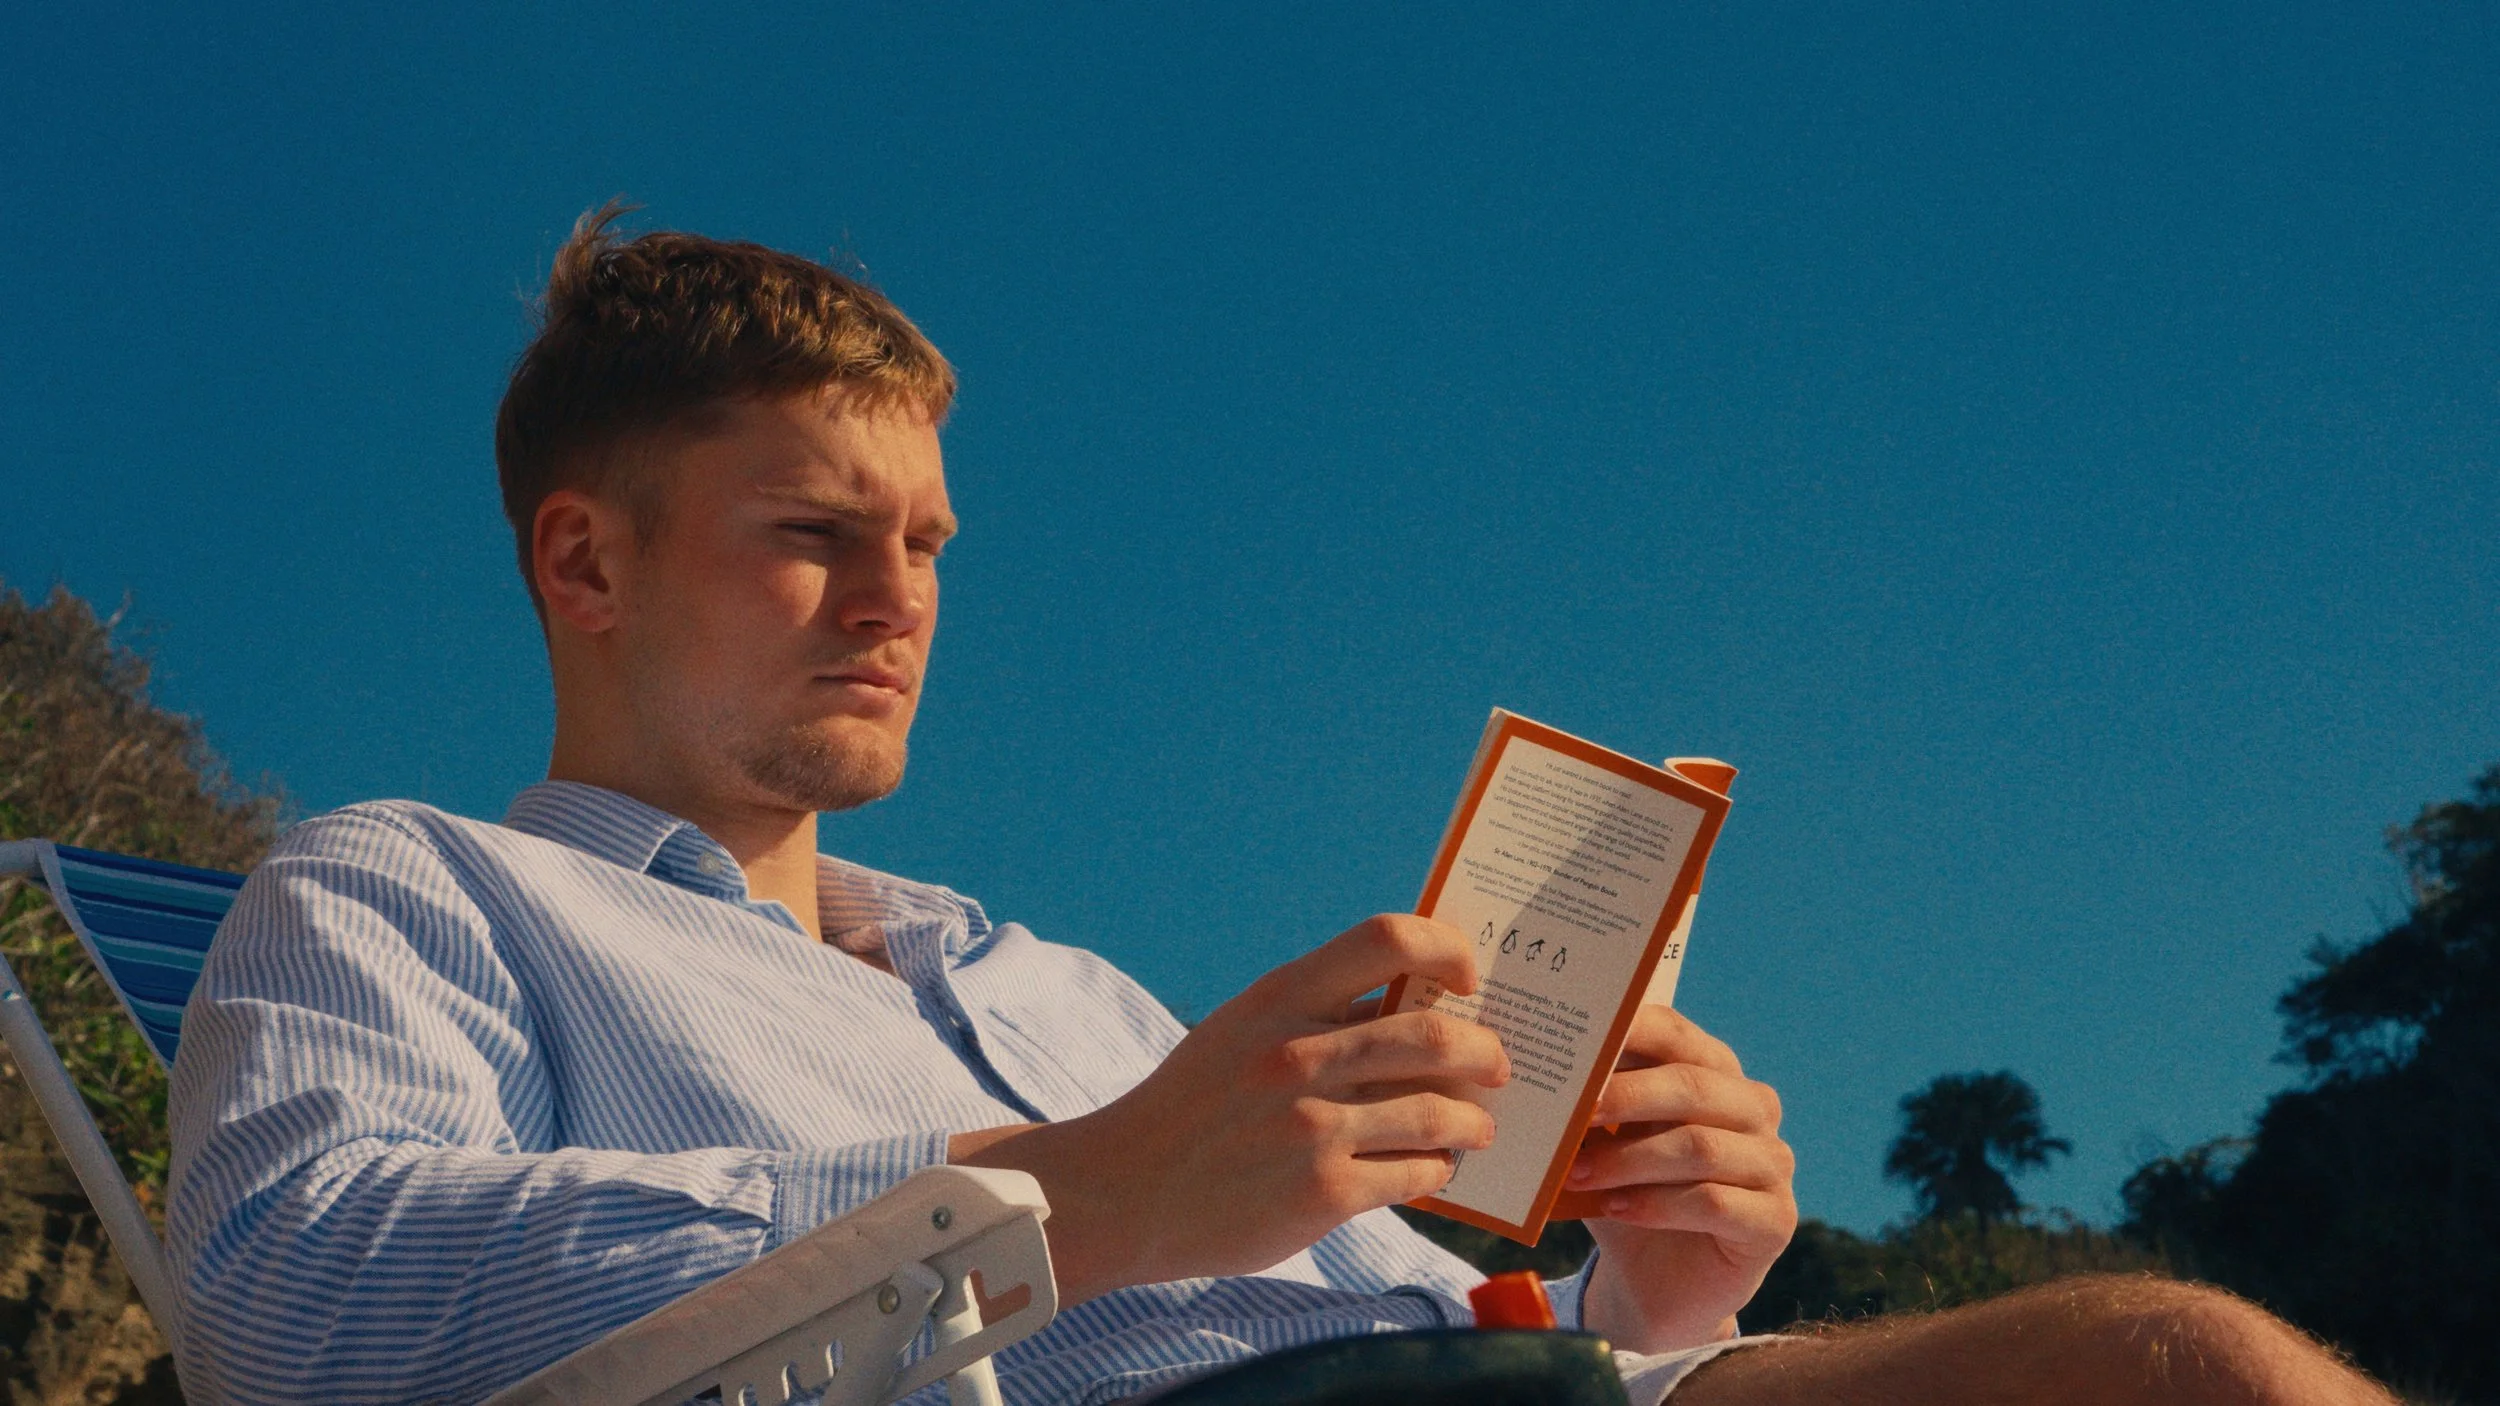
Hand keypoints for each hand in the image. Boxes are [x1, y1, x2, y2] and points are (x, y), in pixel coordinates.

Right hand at [953, 915, 1511, 1302]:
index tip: (1465, 977)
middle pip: (1436, 1037)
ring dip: (1474, 1121)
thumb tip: (1418, 1003)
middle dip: (1487, 1053)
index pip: (1388, 938)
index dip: (1447, 949)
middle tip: (1498, 1065)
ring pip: (1440, 1113)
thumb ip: (1317, 1013)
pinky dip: (1437, 1170)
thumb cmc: (1194, 1104)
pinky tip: (1431, 1168)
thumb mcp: (1242, 1030)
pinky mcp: (1321, 1195)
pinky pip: (1416, 1174)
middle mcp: (1299, 1055)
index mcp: (1280, 998)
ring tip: (1476, 1127)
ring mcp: (1312, 1127)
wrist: (1123, 1189)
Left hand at [1571, 1005, 1795, 1353]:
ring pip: (1700, 1147)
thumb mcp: (1603, 1144)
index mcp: (1714, 1071)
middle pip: (1693, 1086)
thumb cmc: (1627, 1193)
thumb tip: (1546, 1072)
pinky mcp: (1775, 1220)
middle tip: (1573, 1113)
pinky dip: (1657, 1204)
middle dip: (1626, 1096)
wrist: (1657, 1282)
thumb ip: (1592, 1107)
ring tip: (1577, 1174)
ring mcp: (1772, 1164)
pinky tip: (1617, 1209)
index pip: (1676, 1034)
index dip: (1628, 1032)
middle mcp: (1754, 1109)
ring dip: (1630, 1160)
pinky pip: (1714, 1204)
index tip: (1578, 1043)